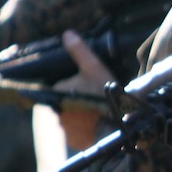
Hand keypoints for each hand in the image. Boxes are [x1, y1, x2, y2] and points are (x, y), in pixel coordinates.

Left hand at [56, 29, 115, 149]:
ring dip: (77, 112)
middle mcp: (56, 110)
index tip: (76, 84)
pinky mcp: (73, 137)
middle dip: (71, 98)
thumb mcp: (95, 68)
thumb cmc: (104, 94)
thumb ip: (81, 51)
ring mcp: (64, 125)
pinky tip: (93, 122)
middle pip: (60, 100)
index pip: (54, 86)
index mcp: (58, 90)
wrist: (116, 125)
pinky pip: (74, 130)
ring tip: (93, 109)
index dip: (64, 84)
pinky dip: (81, 126)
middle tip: (89, 96)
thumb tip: (68, 34)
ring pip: (68, 115)